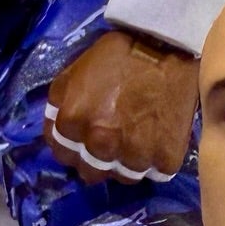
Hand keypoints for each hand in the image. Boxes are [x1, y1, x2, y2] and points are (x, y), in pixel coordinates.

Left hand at [45, 29, 196, 183]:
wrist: (167, 48)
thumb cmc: (118, 55)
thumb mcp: (74, 71)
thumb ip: (60, 104)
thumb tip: (57, 130)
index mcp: (74, 121)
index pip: (62, 154)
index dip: (72, 148)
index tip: (83, 142)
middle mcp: (101, 144)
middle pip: (91, 173)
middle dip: (95, 161)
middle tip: (109, 147)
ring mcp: (135, 155)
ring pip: (124, 177)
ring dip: (126, 164)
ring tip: (135, 144)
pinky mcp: (166, 159)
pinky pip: (155, 173)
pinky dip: (155, 161)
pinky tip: (157, 141)